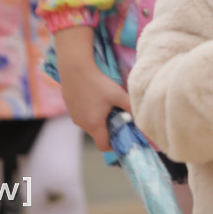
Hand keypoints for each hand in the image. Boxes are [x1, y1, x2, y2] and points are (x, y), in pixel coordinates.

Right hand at [53, 26, 130, 151]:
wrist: (75, 67)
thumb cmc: (97, 82)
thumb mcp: (117, 94)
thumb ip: (130, 106)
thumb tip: (142, 115)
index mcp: (94, 124)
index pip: (103, 146)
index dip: (114, 144)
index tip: (122, 136)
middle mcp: (81, 123)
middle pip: (97, 133)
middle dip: (109, 128)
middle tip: (118, 115)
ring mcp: (74, 115)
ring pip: (90, 123)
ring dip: (99, 118)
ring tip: (107, 103)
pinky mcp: (70, 106)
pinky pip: (82, 114)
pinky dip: (90, 110)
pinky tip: (96, 96)